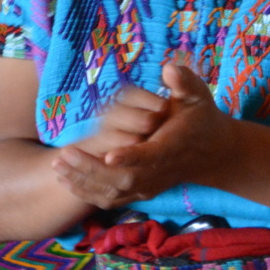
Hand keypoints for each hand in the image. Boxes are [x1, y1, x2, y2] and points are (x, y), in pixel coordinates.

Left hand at [51, 64, 231, 208]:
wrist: (212, 153)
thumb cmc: (200, 118)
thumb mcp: (197, 95)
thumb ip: (184, 82)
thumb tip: (170, 69)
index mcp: (171, 147)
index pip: (150, 156)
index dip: (130, 157)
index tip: (108, 154)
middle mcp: (159, 172)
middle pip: (124, 180)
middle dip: (92, 169)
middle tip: (64, 154)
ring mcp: (149, 187)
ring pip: (113, 193)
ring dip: (83, 181)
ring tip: (57, 165)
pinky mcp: (140, 194)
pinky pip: (111, 200)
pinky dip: (87, 194)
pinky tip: (66, 180)